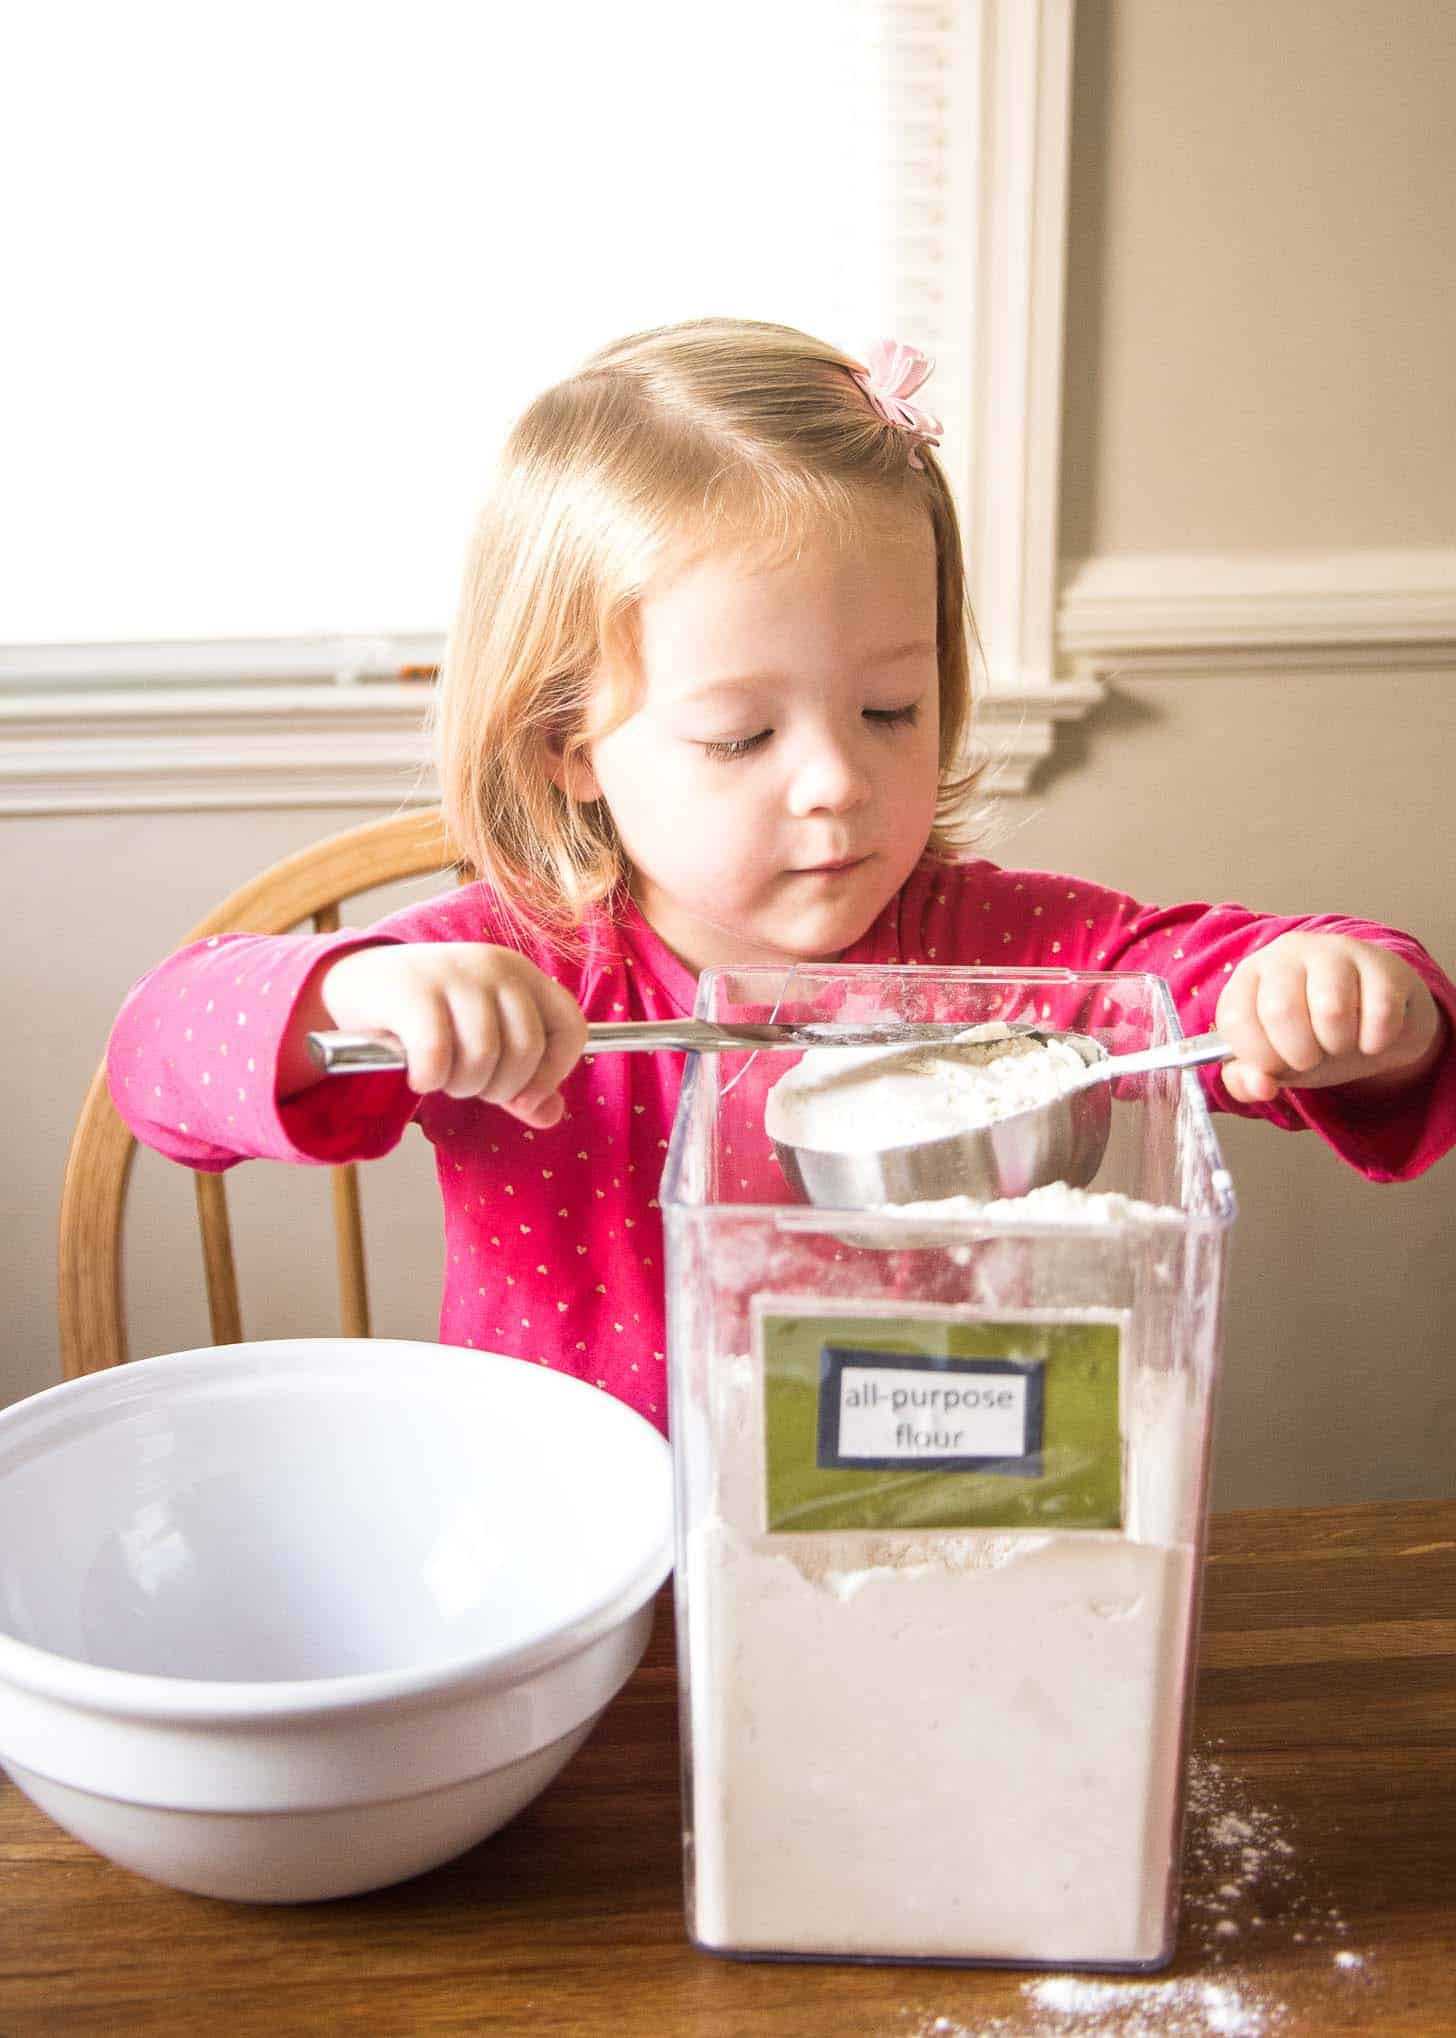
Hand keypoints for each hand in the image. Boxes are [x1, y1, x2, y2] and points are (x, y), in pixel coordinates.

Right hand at [317, 943, 588, 1127]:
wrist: (359, 979)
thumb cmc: (430, 1015)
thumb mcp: (483, 1040)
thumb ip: (522, 1079)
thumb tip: (550, 1115)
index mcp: (524, 977)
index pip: (571, 1027)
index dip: (556, 1072)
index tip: (525, 1097)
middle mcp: (497, 968)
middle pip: (526, 1048)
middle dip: (500, 1087)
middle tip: (469, 1086)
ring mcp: (455, 975)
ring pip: (483, 1054)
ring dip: (462, 1085)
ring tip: (443, 1079)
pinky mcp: (413, 991)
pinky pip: (437, 1053)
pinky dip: (430, 1078)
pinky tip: (419, 1078)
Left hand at [1216, 933, 1444, 1104]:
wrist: (1377, 1021)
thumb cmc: (1313, 1037)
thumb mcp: (1273, 1062)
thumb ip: (1247, 1080)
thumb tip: (1259, 1087)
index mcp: (1251, 974)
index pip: (1235, 1018)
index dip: (1257, 1057)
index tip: (1276, 1065)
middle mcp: (1289, 952)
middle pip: (1281, 1011)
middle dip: (1298, 1054)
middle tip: (1312, 1057)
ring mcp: (1338, 951)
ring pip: (1332, 1009)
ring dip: (1338, 1046)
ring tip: (1341, 1044)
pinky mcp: (1383, 964)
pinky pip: (1380, 1013)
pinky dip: (1375, 1042)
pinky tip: (1371, 1038)